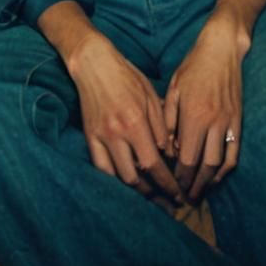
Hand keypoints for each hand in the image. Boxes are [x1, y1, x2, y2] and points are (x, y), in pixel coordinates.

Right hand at [69, 32, 184, 205]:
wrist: (95, 64)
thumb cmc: (127, 76)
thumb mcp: (150, 95)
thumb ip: (160, 127)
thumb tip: (169, 154)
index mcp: (136, 122)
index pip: (153, 164)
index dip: (166, 184)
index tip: (177, 194)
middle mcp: (117, 134)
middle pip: (136, 178)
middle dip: (153, 193)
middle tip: (166, 200)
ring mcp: (101, 138)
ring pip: (118, 177)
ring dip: (135, 190)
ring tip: (149, 195)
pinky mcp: (89, 138)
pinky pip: (100, 169)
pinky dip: (114, 181)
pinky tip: (125, 185)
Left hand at [163, 17, 243, 202]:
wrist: (222, 49)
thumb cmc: (193, 66)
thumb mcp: (174, 88)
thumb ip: (168, 118)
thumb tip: (167, 147)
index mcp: (192, 114)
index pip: (185, 157)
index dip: (179, 176)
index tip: (172, 185)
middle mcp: (211, 122)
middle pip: (203, 165)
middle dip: (193, 185)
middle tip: (184, 197)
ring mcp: (227, 122)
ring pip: (219, 163)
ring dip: (209, 182)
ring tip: (199, 192)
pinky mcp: (238, 120)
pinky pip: (234, 151)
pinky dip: (226, 168)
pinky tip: (217, 176)